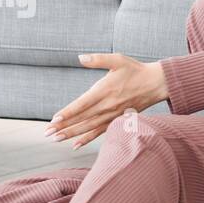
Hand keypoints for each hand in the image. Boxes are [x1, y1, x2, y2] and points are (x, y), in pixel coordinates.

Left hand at [45, 54, 169, 148]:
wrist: (156, 84)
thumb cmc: (135, 70)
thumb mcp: (117, 59)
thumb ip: (98, 59)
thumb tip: (80, 57)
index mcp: (104, 90)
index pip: (82, 104)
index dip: (68, 113)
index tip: (54, 120)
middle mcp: (107, 106)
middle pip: (82, 119)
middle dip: (64, 127)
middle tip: (47, 133)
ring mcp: (112, 115)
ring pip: (88, 128)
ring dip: (71, 134)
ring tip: (56, 139)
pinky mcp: (116, 120)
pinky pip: (100, 132)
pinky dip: (87, 139)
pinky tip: (76, 145)